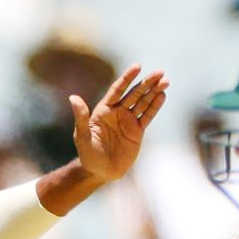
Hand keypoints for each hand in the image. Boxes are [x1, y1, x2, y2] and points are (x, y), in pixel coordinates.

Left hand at [69, 65, 167, 183]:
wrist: (99, 172)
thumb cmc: (87, 154)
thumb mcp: (82, 136)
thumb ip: (81, 117)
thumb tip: (73, 98)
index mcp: (104, 110)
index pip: (117, 90)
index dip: (127, 78)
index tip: (138, 66)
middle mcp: (117, 112)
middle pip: (134, 93)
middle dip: (147, 83)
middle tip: (160, 72)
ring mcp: (128, 121)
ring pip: (143, 103)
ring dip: (154, 92)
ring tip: (165, 80)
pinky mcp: (137, 132)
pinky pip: (147, 116)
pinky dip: (155, 106)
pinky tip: (163, 95)